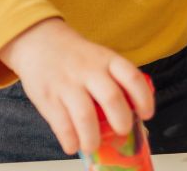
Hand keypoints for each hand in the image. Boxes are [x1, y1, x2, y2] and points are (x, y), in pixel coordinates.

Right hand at [0, 18, 154, 154]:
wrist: (38, 41)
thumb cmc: (75, 56)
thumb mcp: (99, 58)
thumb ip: (115, 81)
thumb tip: (134, 116)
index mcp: (107, 60)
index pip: (132, 76)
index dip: (144, 98)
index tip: (147, 114)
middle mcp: (89, 70)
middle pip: (111, 98)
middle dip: (122, 121)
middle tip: (123, 131)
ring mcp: (68, 84)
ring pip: (85, 115)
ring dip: (93, 137)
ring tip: (94, 145)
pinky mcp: (49, 98)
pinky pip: (61, 124)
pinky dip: (70, 140)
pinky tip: (74, 145)